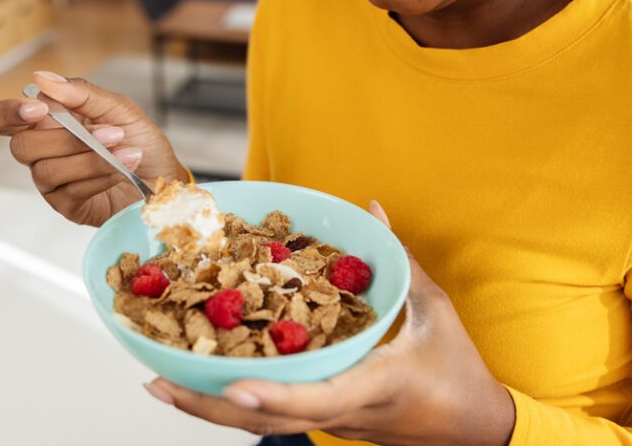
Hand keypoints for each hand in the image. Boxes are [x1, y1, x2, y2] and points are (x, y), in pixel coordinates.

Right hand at [0, 71, 188, 226]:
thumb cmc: (140, 140)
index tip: (36, 110)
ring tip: (125, 150)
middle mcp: (41, 152)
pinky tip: (122, 169)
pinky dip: (100, 175)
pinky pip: (69, 190)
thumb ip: (81, 93)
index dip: (3, 114)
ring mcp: (51, 181)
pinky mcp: (67, 205)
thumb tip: (41, 78)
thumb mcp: (119, 108)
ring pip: (46, 170)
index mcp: (45, 122)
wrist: (165, 176)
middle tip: (110, 132)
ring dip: (91, 158)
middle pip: (21, 147)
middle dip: (67, 139)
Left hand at [144, 201, 515, 445]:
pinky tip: (205, 382)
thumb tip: (371, 209)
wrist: (474, 433)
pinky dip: (234, 403)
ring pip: (262, 424)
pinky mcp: (328, 424)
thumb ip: (398, 260)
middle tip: (157, 380)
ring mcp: (333, 425)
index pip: (317, 397)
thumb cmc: (458, 372)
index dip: (273, 393)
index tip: (230, 385)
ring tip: (162, 381)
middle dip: (208, 406)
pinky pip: (274, 416)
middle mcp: (344, 412)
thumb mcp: (434, 311)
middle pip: (267, 420)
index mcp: (374, 385)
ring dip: (210, 407)